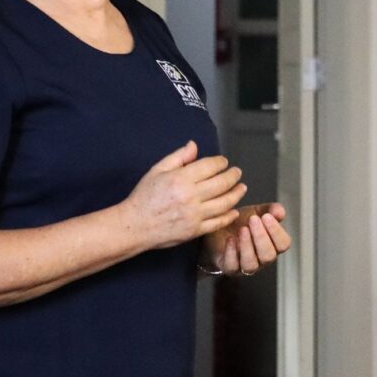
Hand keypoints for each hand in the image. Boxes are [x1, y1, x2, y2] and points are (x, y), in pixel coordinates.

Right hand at [121, 141, 246, 250]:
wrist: (135, 225)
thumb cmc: (144, 196)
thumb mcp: (157, 170)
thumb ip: (178, 157)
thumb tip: (194, 145)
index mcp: (181, 179)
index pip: (210, 166)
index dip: (220, 162)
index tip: (224, 162)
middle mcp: (191, 196)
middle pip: (221, 183)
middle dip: (233, 176)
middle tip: (237, 172)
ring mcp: (195, 215)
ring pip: (224, 203)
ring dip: (236, 194)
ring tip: (242, 188)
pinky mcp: (195, 231)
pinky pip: (217, 222)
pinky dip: (229, 215)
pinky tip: (234, 210)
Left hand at [202, 202, 291, 276]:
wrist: (218, 227)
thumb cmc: (241, 221)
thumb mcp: (257, 211)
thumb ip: (271, 210)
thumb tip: (280, 212)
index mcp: (272, 245)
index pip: (283, 244)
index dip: (276, 231)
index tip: (267, 216)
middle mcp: (261, 259)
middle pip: (268, 256)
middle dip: (261, 237)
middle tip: (253, 219)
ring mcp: (245, 266)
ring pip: (251, 264)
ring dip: (247, 245)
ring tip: (243, 229)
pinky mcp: (229, 268)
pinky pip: (232, 267)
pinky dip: (231, 253)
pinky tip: (230, 239)